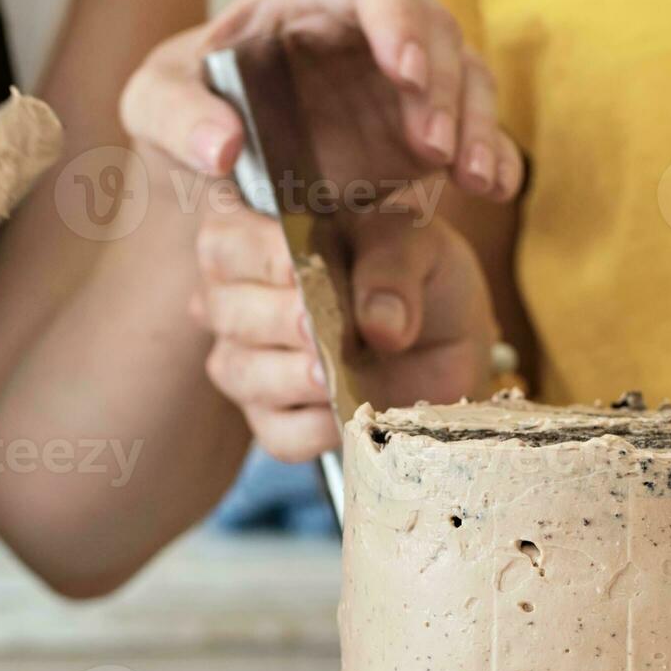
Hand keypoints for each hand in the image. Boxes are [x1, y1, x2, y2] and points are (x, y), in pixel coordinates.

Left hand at [120, 0, 522, 198]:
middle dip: (442, 87)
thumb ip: (173, 115)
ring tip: (470, 179)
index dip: (396, 18)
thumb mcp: (153, 106)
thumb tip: (221, 147)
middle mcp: (370, 25)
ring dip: (475, 124)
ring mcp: (407, 77)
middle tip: (433, 150)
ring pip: (466, 76)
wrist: (218, 165)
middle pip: (433, 29)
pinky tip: (493, 186)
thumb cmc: (189, 111)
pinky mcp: (429, 127)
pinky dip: (492, 156)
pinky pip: (476, 130)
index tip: (404, 72)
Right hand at [191, 206, 497, 460]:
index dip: (258, 258)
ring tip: (337, 371)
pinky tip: (350, 407)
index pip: (224, 243)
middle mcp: (236, 301)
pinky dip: (316, 428)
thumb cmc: (416, 272)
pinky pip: (279, 435)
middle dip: (278, 320)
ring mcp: (248, 365)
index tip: (298, 269)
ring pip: (241, 374)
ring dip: (293, 375)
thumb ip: (393, 266)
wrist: (446, 337)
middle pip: (226, 312)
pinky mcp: (276, 423)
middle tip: (319, 327)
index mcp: (255, 236)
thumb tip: (380, 326)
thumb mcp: (416, 244)